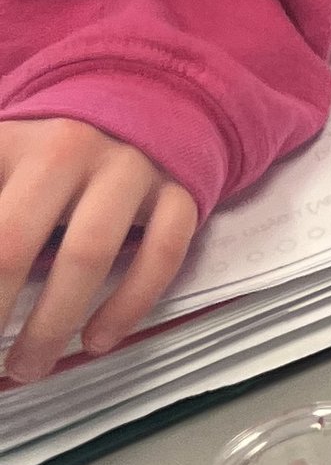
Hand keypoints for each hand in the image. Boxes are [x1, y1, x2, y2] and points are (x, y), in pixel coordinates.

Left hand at [0, 120, 199, 382]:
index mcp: (15, 143)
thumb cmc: (60, 147)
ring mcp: (131, 169)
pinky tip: (98, 340)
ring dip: (51, 324)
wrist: (155, 97)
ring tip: (27, 366)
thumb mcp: (7, 157)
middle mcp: (71, 149)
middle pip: (14, 241)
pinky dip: (129, 305)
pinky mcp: (180, 191)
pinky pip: (160, 254)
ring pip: (87, 254)